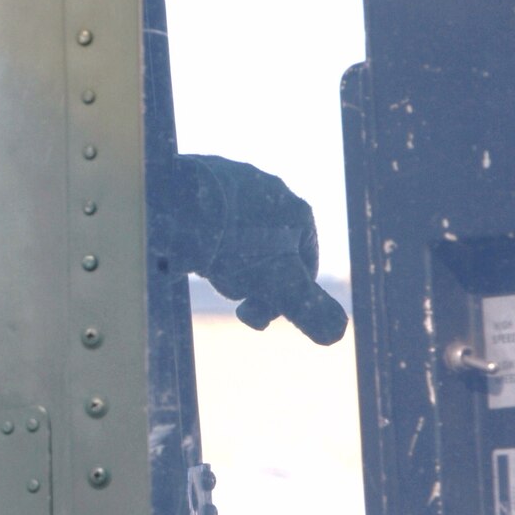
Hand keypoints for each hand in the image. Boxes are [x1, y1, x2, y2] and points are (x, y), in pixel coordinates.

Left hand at [167, 154, 348, 345]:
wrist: (178, 205)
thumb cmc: (232, 247)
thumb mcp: (277, 284)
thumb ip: (309, 310)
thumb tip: (337, 335)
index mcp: (298, 211)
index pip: (303, 268)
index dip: (281, 299)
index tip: (249, 314)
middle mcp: (271, 189)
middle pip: (268, 253)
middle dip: (249, 278)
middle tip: (225, 290)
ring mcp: (235, 179)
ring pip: (237, 236)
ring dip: (224, 260)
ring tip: (204, 270)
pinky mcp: (201, 178)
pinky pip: (208, 219)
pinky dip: (202, 239)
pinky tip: (187, 252)